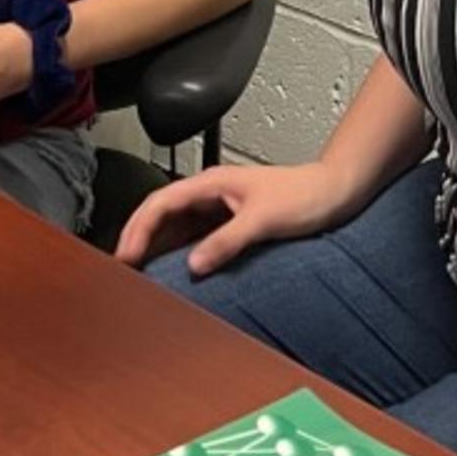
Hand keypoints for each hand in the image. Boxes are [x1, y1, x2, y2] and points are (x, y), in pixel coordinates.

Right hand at [114, 160, 347, 278]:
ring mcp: (218, 208)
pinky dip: (178, 253)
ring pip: (175, 226)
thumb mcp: (263, 220)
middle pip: (161, 213)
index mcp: (211, 182)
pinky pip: (194, 238)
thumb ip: (227, 241)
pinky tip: (173, 271)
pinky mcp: (229, 223)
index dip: (139, 228)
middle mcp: (210, 193)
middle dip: (138, 237)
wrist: (334, 193)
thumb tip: (194, 264)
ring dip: (155, 246)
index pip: (161, 202)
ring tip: (138, 273)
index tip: (126, 255)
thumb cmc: (304, 196)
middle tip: (122, 269)